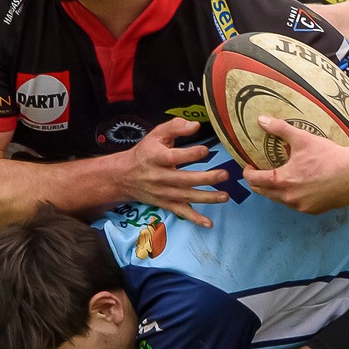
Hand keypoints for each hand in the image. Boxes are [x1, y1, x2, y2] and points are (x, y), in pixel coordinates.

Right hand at [108, 115, 228, 227]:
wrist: (123, 176)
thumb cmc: (145, 152)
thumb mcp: (156, 134)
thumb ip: (176, 127)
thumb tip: (196, 125)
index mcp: (156, 158)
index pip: (174, 157)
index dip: (190, 154)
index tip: (206, 150)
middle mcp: (159, 177)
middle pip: (184, 179)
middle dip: (206, 178)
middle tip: (225, 174)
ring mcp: (162, 192)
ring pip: (186, 197)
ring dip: (207, 198)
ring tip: (225, 196)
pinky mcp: (165, 203)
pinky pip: (180, 212)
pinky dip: (194, 219)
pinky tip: (209, 223)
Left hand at [241, 117, 348, 212]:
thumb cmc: (328, 156)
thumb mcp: (303, 138)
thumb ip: (280, 129)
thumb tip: (261, 120)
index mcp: (282, 181)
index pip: (254, 180)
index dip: (248, 172)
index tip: (250, 165)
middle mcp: (288, 198)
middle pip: (263, 193)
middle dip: (258, 182)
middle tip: (261, 171)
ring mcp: (301, 206)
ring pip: (279, 200)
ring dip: (275, 190)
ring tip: (279, 178)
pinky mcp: (313, 210)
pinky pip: (295, 205)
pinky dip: (292, 196)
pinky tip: (298, 186)